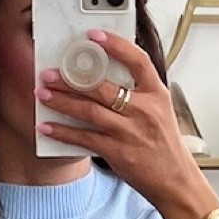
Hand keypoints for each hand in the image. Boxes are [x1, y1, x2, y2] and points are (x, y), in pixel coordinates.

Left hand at [36, 30, 214, 218]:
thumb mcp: (160, 112)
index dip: (115, 45)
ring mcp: (130, 132)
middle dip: (71, 78)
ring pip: (89, 111)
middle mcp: (144, 110)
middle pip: (102, 86)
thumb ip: (138, 93)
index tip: (93, 36)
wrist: (176, 182)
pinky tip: (47, 127)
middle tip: (49, 72)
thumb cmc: (165, 147)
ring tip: (42, 94)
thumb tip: (108, 76)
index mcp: (157, 94)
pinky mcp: (118, 153)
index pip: (137, 60)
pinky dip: (63, 132)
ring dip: (62, 101)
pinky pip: (85, 139)